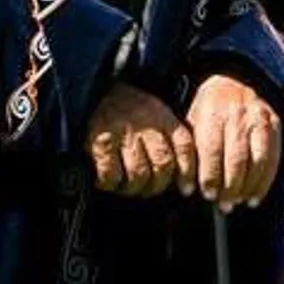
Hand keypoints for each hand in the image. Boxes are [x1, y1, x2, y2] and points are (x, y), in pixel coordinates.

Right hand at [86, 83, 194, 198]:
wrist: (95, 94)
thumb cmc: (128, 110)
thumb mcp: (155, 112)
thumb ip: (169, 137)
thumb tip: (182, 175)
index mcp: (163, 116)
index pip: (184, 146)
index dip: (187, 171)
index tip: (186, 189)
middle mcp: (146, 124)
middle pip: (163, 165)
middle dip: (158, 185)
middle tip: (149, 189)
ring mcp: (123, 134)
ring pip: (139, 174)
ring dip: (134, 188)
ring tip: (128, 187)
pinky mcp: (100, 143)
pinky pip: (111, 175)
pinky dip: (110, 184)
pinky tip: (108, 181)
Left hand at [186, 74, 281, 211]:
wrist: (234, 80)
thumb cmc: (209, 108)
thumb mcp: (192, 119)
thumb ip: (190, 149)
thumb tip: (184, 183)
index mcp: (213, 113)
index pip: (211, 150)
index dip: (209, 176)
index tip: (206, 193)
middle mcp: (238, 116)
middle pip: (236, 158)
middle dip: (230, 187)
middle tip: (224, 203)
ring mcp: (259, 119)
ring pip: (258, 159)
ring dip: (249, 186)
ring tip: (240, 201)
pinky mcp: (274, 124)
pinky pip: (274, 157)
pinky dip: (266, 180)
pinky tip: (256, 194)